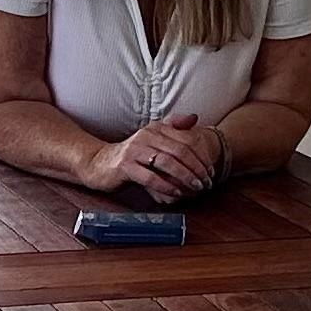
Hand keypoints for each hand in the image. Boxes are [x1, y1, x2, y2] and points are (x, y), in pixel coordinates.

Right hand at [88, 113, 217, 201]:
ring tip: (196, 188)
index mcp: (156, 128)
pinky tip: (176, 193)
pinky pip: (150, 177)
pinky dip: (166, 186)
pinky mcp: (125, 166)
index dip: (202, 156)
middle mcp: (147, 135)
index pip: (187, 139)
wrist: (99, 163)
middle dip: (197, 168)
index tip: (211, 171)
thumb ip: (173, 128)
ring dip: (185, 177)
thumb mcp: (153, 139)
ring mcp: (135, 150)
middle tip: (207, 182)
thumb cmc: (132, 155)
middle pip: (180, 151)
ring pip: (167, 163)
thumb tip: (195, 117)